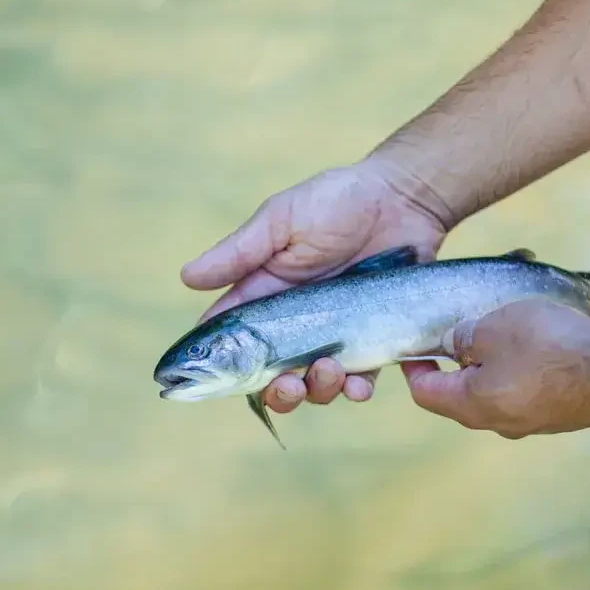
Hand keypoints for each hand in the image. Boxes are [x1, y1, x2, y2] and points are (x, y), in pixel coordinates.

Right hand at [181, 157, 451, 412]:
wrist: (403, 198)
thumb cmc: (337, 201)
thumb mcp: (281, 220)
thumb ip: (239, 253)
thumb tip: (186, 277)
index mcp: (266, 294)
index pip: (233, 338)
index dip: (219, 364)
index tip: (214, 381)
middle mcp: (296, 322)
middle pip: (272, 375)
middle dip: (275, 391)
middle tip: (286, 384)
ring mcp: (334, 335)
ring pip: (314, 383)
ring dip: (316, 390)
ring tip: (328, 371)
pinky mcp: (372, 340)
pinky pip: (361, 379)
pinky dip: (356, 390)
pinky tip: (358, 385)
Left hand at [401, 295, 589, 438]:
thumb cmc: (548, 348)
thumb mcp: (494, 328)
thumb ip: (464, 337)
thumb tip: (452, 345)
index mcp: (472, 404)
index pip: (425, 393)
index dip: (414, 367)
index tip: (414, 346)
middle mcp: (497, 423)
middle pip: (459, 395)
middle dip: (454, 364)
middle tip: (457, 333)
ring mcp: (529, 423)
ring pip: (494, 393)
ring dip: (490, 364)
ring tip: (500, 333)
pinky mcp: (556, 416)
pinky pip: (524, 393)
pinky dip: (518, 370)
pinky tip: (534, 346)